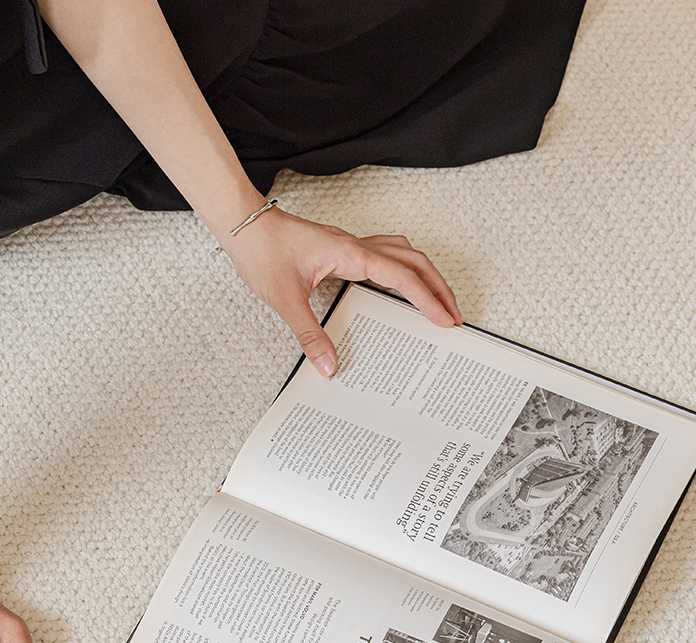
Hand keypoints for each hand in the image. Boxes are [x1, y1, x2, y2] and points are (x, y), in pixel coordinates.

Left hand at [221, 209, 462, 376]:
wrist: (243, 225)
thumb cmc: (261, 252)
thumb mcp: (285, 300)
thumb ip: (309, 334)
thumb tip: (329, 365)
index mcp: (350, 254)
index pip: (402, 277)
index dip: (427, 299)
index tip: (445, 320)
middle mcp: (355, 245)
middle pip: (413, 261)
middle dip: (438, 287)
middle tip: (453, 314)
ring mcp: (349, 244)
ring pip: (401, 252)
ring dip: (423, 274)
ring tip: (435, 299)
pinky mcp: (339, 248)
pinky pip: (382, 254)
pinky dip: (400, 269)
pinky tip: (397, 286)